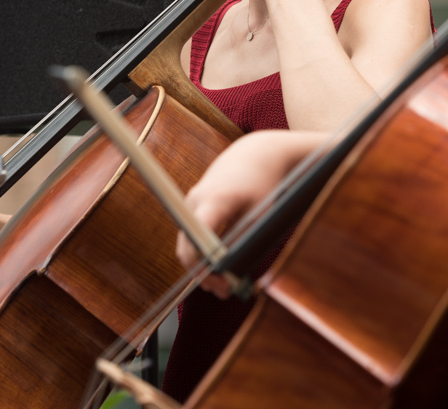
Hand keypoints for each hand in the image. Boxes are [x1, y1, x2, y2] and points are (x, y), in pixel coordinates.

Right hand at [175, 130, 321, 297]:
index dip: (202, 267)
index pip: (195, 241)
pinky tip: (218, 270)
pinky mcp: (194, 207)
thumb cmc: (262, 183)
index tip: (220, 285)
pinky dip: (201, 253)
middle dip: (201, 273)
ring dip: (200, 266)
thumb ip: (241, 241)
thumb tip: (228, 271)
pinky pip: (191, 236)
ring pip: (187, 243)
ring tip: (223, 287)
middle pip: (186, 247)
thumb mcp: (259, 214)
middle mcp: (194, 201)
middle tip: (224, 292)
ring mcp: (190, 203)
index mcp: (213, 200)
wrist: (255, 155)